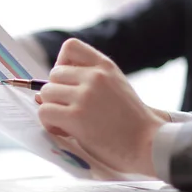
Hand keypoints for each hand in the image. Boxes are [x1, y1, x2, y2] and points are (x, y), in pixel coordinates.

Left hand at [37, 38, 164, 176]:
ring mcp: (85, 95)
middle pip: (54, 75)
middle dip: (57, 94)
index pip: (70, 47)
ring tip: (68, 124)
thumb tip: (40, 94)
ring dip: (52, 110)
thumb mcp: (116, 88)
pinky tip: (65, 132)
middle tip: (70, 111)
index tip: (69, 83)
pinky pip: (45, 112)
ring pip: (46, 93)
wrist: (152, 145)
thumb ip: (85, 84)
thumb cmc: (132, 123)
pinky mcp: (76, 117)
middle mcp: (95, 76)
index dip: (62, 64)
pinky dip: (50, 124)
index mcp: (105, 66)